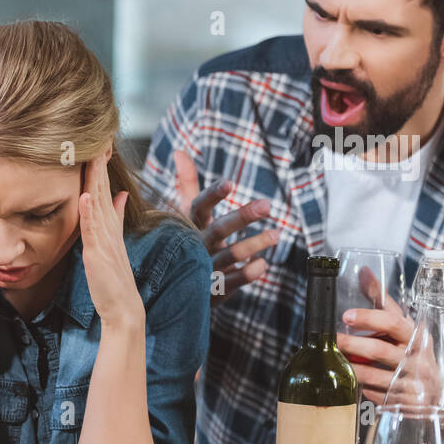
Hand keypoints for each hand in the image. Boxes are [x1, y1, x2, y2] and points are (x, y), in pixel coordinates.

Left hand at [79, 152, 142, 329]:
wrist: (123, 306)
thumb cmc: (113, 277)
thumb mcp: (112, 241)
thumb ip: (113, 217)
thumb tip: (117, 194)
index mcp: (109, 223)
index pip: (102, 188)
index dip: (98, 165)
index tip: (97, 141)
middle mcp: (108, 227)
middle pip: (101, 188)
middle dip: (98, 162)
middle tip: (98, 135)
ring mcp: (104, 239)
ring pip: (97, 202)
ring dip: (94, 178)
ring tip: (92, 154)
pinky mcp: (98, 253)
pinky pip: (93, 229)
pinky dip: (89, 211)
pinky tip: (85, 194)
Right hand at [174, 150, 277, 303]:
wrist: (167, 289)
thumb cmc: (183, 244)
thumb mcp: (184, 214)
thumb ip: (186, 184)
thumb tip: (181, 152)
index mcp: (189, 226)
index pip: (198, 207)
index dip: (212, 196)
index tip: (228, 184)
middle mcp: (195, 246)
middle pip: (218, 230)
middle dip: (242, 217)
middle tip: (267, 205)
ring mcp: (203, 269)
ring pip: (228, 256)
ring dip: (252, 245)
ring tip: (276, 234)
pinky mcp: (212, 291)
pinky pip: (230, 283)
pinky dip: (246, 274)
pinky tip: (262, 265)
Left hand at [336, 275, 414, 403]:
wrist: (441, 389)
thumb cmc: (414, 350)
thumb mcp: (403, 325)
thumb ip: (382, 301)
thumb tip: (364, 272)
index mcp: (415, 335)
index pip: (392, 322)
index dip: (369, 318)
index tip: (346, 315)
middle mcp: (415, 358)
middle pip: (379, 350)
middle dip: (352, 345)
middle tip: (332, 340)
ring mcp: (410, 382)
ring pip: (374, 376)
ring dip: (351, 368)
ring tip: (335, 361)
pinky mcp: (402, 402)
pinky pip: (375, 395)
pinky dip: (361, 387)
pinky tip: (351, 381)